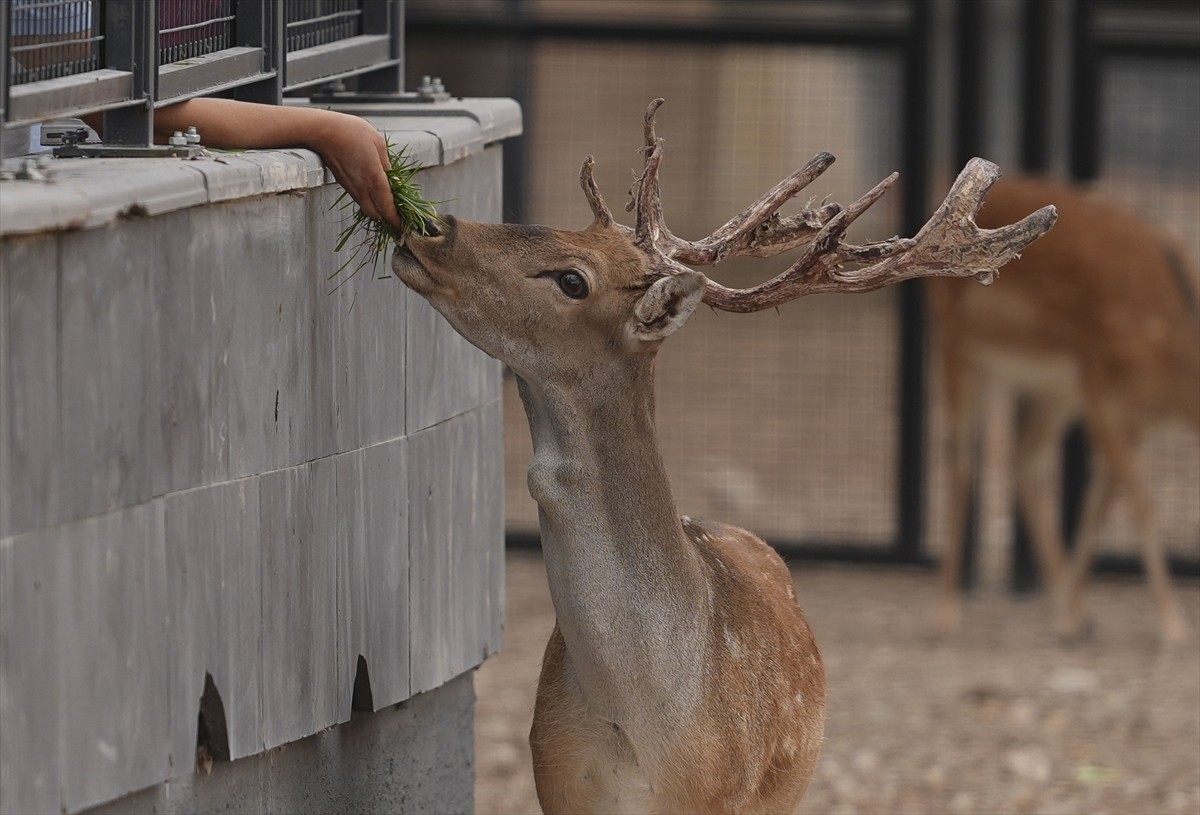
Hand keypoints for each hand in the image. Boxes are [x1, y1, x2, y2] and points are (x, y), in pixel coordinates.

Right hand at [306, 111, 402, 229]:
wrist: (322, 132)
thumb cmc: (351, 132)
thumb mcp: (378, 144)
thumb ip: (387, 164)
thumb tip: (393, 179)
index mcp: (374, 178)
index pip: (387, 208)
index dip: (396, 220)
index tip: (403, 225)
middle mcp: (361, 188)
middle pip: (376, 214)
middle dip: (387, 218)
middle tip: (398, 215)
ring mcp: (351, 187)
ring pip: (366, 207)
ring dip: (377, 209)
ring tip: (387, 203)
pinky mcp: (343, 184)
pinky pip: (359, 198)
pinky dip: (368, 200)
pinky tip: (373, 191)